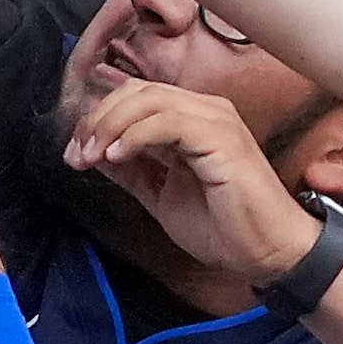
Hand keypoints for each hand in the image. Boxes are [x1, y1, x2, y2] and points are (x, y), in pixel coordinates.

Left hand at [66, 80, 322, 283]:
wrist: (268, 252)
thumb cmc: (225, 227)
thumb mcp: (161, 195)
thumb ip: (132, 171)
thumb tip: (94, 152)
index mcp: (193, 120)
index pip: (136, 98)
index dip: (99, 119)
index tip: (74, 153)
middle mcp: (206, 111)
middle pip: (138, 92)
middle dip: (98, 119)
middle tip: (78, 153)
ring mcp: (216, 121)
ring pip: (149, 99)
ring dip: (110, 125)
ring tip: (91, 156)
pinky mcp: (222, 138)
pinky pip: (168, 121)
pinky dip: (135, 135)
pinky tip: (116, 157)